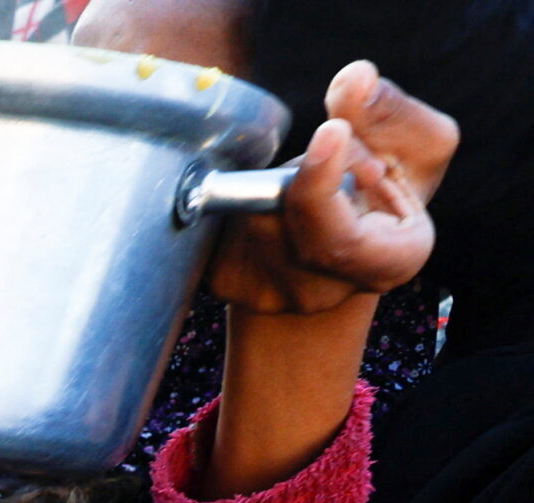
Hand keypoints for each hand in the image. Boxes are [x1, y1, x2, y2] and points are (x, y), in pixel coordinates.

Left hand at [208, 62, 455, 314]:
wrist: (330, 248)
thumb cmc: (382, 193)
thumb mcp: (412, 148)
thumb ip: (389, 112)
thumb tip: (355, 77)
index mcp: (388, 263)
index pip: (342, 241)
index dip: (324, 187)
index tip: (330, 130)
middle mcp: (324, 292)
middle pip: (287, 219)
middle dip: (301, 168)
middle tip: (328, 145)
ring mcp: (271, 296)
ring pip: (250, 215)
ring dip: (272, 180)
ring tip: (301, 184)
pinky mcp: (229, 281)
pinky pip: (220, 224)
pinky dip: (241, 197)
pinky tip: (269, 204)